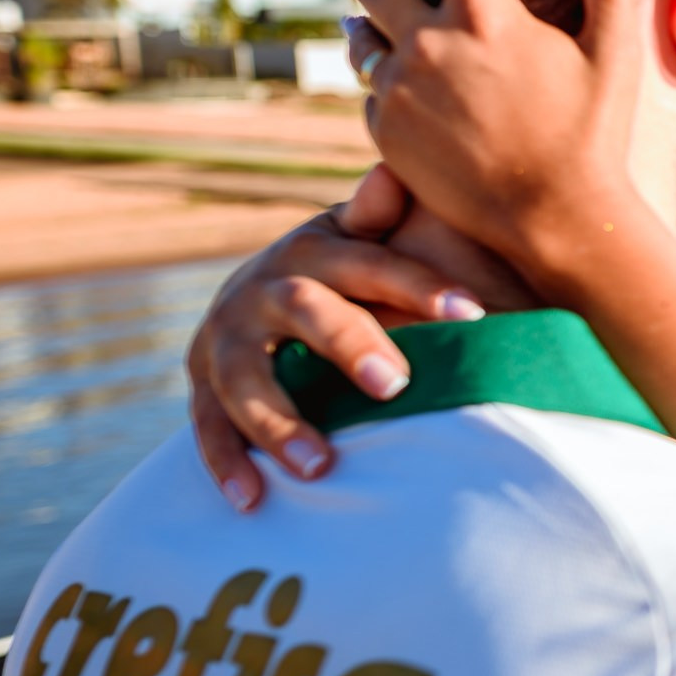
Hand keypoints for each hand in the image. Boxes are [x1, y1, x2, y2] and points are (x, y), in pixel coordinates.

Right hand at [186, 164, 481, 510]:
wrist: (264, 297)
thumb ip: (383, 220)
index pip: (370, 262)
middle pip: (304, 309)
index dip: (417, 284)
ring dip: (279, 422)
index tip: (474, 314)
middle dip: (350, 345)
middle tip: (397, 386)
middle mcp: (263, 288)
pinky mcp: (201, 384)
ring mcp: (225, 336)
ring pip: (244, 377)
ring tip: (320, 467)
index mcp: (315, 250)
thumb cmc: (346, 277)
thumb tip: (395, 174)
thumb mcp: (363, 242)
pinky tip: (251, 501)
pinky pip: (206, 425)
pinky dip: (225, 463)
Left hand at [318, 0, 652, 287]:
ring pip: (363, 41)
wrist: (552, 223)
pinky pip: (373, 97)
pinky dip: (385, 90)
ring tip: (364, 28)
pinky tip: (405, 101)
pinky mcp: (386, 136)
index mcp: (486, 18)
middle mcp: (432, 47)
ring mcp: (402, 94)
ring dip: (363, 28)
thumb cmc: (591, 141)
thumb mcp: (612, 59)